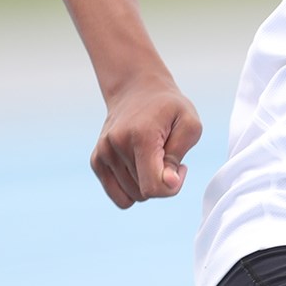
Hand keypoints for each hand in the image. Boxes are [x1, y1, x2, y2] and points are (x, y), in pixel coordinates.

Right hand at [92, 77, 201, 208]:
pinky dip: (133, 188)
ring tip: (153, 158)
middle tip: (168, 156)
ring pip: (132, 196)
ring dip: (147, 184)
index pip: (152, 186)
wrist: (136, 89)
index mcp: (141, 136)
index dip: (172, 186)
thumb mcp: (189, 123)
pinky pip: (118, 196)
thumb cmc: (168, 107)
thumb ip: (179, 154)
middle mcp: (116, 145)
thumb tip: (168, 184)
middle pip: (144, 193)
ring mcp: (103, 153)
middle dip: (162, 182)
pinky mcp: (96, 160)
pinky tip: (140, 166)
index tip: (181, 167)